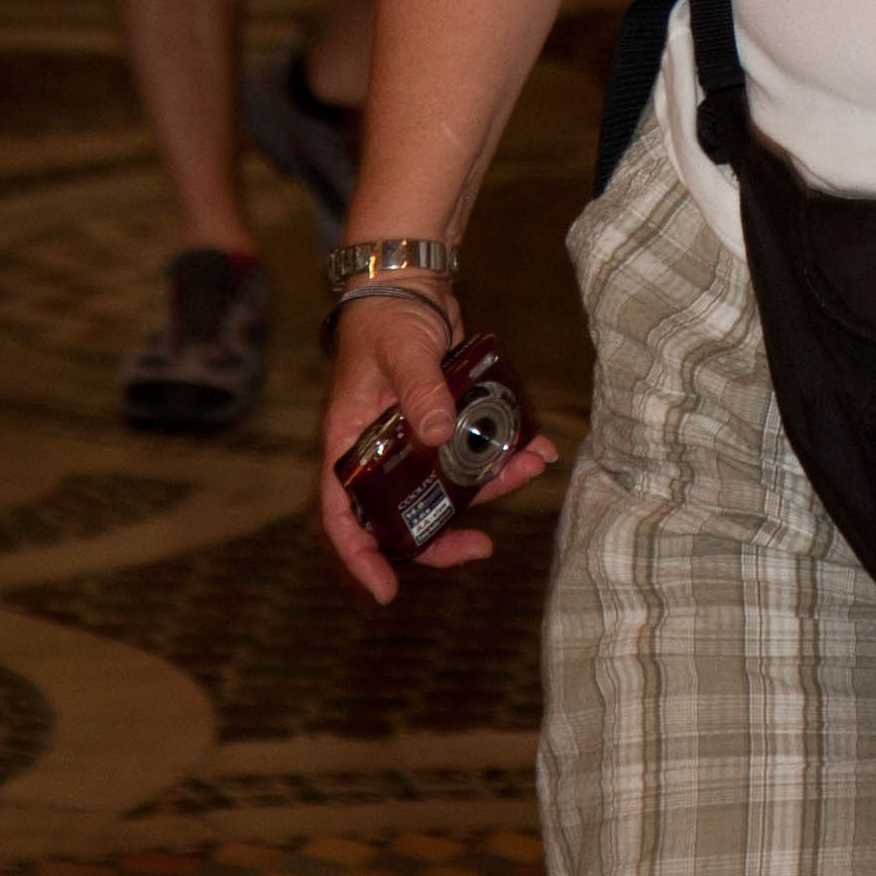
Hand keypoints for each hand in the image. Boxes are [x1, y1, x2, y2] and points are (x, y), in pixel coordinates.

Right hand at [310, 283, 558, 604]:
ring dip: (488, 488)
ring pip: (446, 488)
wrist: (412, 285)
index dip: (359, 557)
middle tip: (479, 547)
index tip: (386, 590)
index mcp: (348, 442)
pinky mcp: (443, 426)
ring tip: (529, 470)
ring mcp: (411, 442)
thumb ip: (420, 392)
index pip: (341, 514)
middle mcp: (377, 452)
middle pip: (399, 516)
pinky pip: (471, 456)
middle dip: (440, 537)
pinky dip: (503, 455)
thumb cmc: (388, 319)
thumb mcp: (402, 353)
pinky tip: (535, 447)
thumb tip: (441, 436)